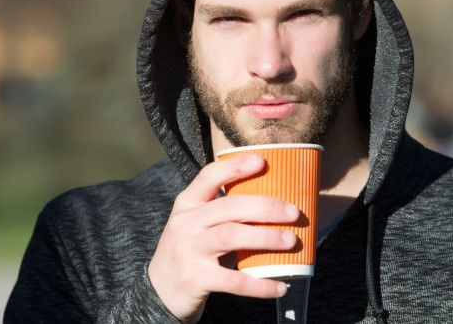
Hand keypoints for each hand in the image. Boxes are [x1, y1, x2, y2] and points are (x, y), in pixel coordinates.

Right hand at [147, 154, 299, 322]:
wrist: (158, 291)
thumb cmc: (189, 250)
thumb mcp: (195, 223)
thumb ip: (222, 211)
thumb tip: (273, 202)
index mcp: (186, 204)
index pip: (209, 176)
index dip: (235, 167)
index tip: (262, 162)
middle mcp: (185, 223)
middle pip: (229, 207)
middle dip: (265, 206)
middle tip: (294, 212)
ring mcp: (188, 251)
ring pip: (231, 237)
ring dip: (265, 237)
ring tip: (291, 240)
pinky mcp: (195, 279)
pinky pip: (233, 281)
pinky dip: (260, 285)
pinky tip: (280, 286)